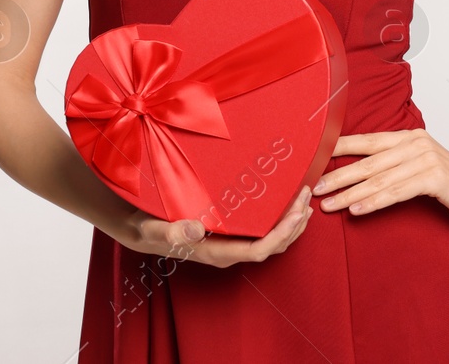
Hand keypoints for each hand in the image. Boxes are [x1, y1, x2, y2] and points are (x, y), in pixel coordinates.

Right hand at [108, 185, 314, 268]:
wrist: (140, 229)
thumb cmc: (148, 227)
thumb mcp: (154, 228)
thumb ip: (171, 232)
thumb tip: (194, 231)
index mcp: (217, 252)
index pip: (260, 250)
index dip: (282, 233)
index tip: (297, 212)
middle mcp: (229, 251)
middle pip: (273, 245)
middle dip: (294, 224)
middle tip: (307, 196)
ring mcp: (232, 244)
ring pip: (272, 241)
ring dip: (292, 222)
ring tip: (306, 200)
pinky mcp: (232, 235)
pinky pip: (264, 233)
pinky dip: (282, 220)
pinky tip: (289, 204)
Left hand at [312, 130, 448, 226]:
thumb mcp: (420, 166)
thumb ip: (395, 164)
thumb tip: (360, 174)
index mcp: (409, 137)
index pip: (367, 141)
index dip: (340, 149)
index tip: (314, 159)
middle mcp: (415, 144)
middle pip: (368, 162)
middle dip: (338, 176)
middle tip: (314, 188)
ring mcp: (426, 159)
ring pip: (379, 179)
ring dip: (350, 193)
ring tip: (329, 205)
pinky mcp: (434, 178)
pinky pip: (397, 192)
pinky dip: (374, 201)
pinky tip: (357, 209)